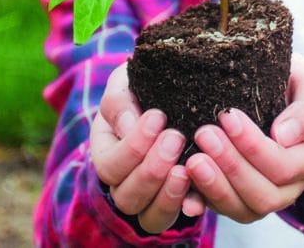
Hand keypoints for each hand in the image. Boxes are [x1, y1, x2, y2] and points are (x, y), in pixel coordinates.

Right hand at [90, 62, 204, 232]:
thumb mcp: (125, 85)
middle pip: (127, 195)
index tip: (158, 116)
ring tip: (186, 168)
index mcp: (105, 153)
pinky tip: (198, 199)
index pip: (110, 164)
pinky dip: (188, 209)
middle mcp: (122, 183)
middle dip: (151, 169)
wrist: (171, 100)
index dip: (132, 145)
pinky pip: (176, 218)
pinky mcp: (173, 204)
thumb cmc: (141, 91)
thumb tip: (128, 124)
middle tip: (175, 138)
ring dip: (168, 194)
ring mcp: (148, 199)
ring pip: (149, 215)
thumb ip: (119, 100)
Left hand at [184, 55, 303, 222]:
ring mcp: (264, 195)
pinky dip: (202, 202)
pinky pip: (222, 210)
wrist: (283, 94)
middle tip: (204, 134)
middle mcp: (291, 186)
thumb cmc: (296, 84)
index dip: (254, 146)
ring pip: (243, 209)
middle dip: (231, 166)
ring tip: (191, 160)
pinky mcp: (238, 198)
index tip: (228, 117)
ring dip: (215, 186)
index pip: (284, 166)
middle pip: (264, 194)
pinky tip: (184, 190)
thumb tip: (283, 136)